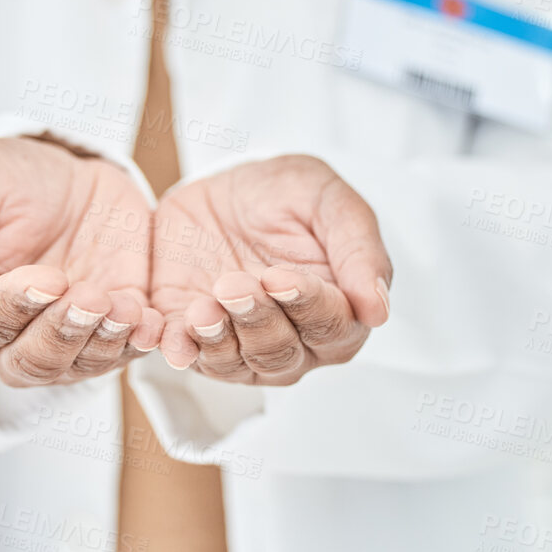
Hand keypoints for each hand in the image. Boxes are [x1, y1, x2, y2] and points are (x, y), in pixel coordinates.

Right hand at [0, 135, 162, 386]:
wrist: (72, 175)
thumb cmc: (11, 182)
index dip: (13, 308)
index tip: (47, 278)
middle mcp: (11, 336)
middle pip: (29, 363)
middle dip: (62, 333)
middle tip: (89, 297)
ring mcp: (65, 338)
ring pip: (78, 366)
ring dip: (102, 341)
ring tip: (124, 308)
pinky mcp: (111, 330)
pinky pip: (124, 352)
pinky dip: (138, 342)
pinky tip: (150, 322)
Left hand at [150, 155, 390, 384]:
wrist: (222, 187)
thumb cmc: (286, 196)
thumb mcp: (328, 201)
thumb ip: (359, 249)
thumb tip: (378, 310)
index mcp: (339, 311)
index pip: (332, 328)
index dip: (306, 306)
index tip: (280, 277)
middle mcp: (294, 340)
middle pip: (281, 353)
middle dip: (257, 320)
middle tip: (235, 284)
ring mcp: (242, 345)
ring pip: (236, 364)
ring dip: (218, 339)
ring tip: (203, 307)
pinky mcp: (195, 337)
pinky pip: (188, 357)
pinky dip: (179, 351)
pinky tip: (173, 340)